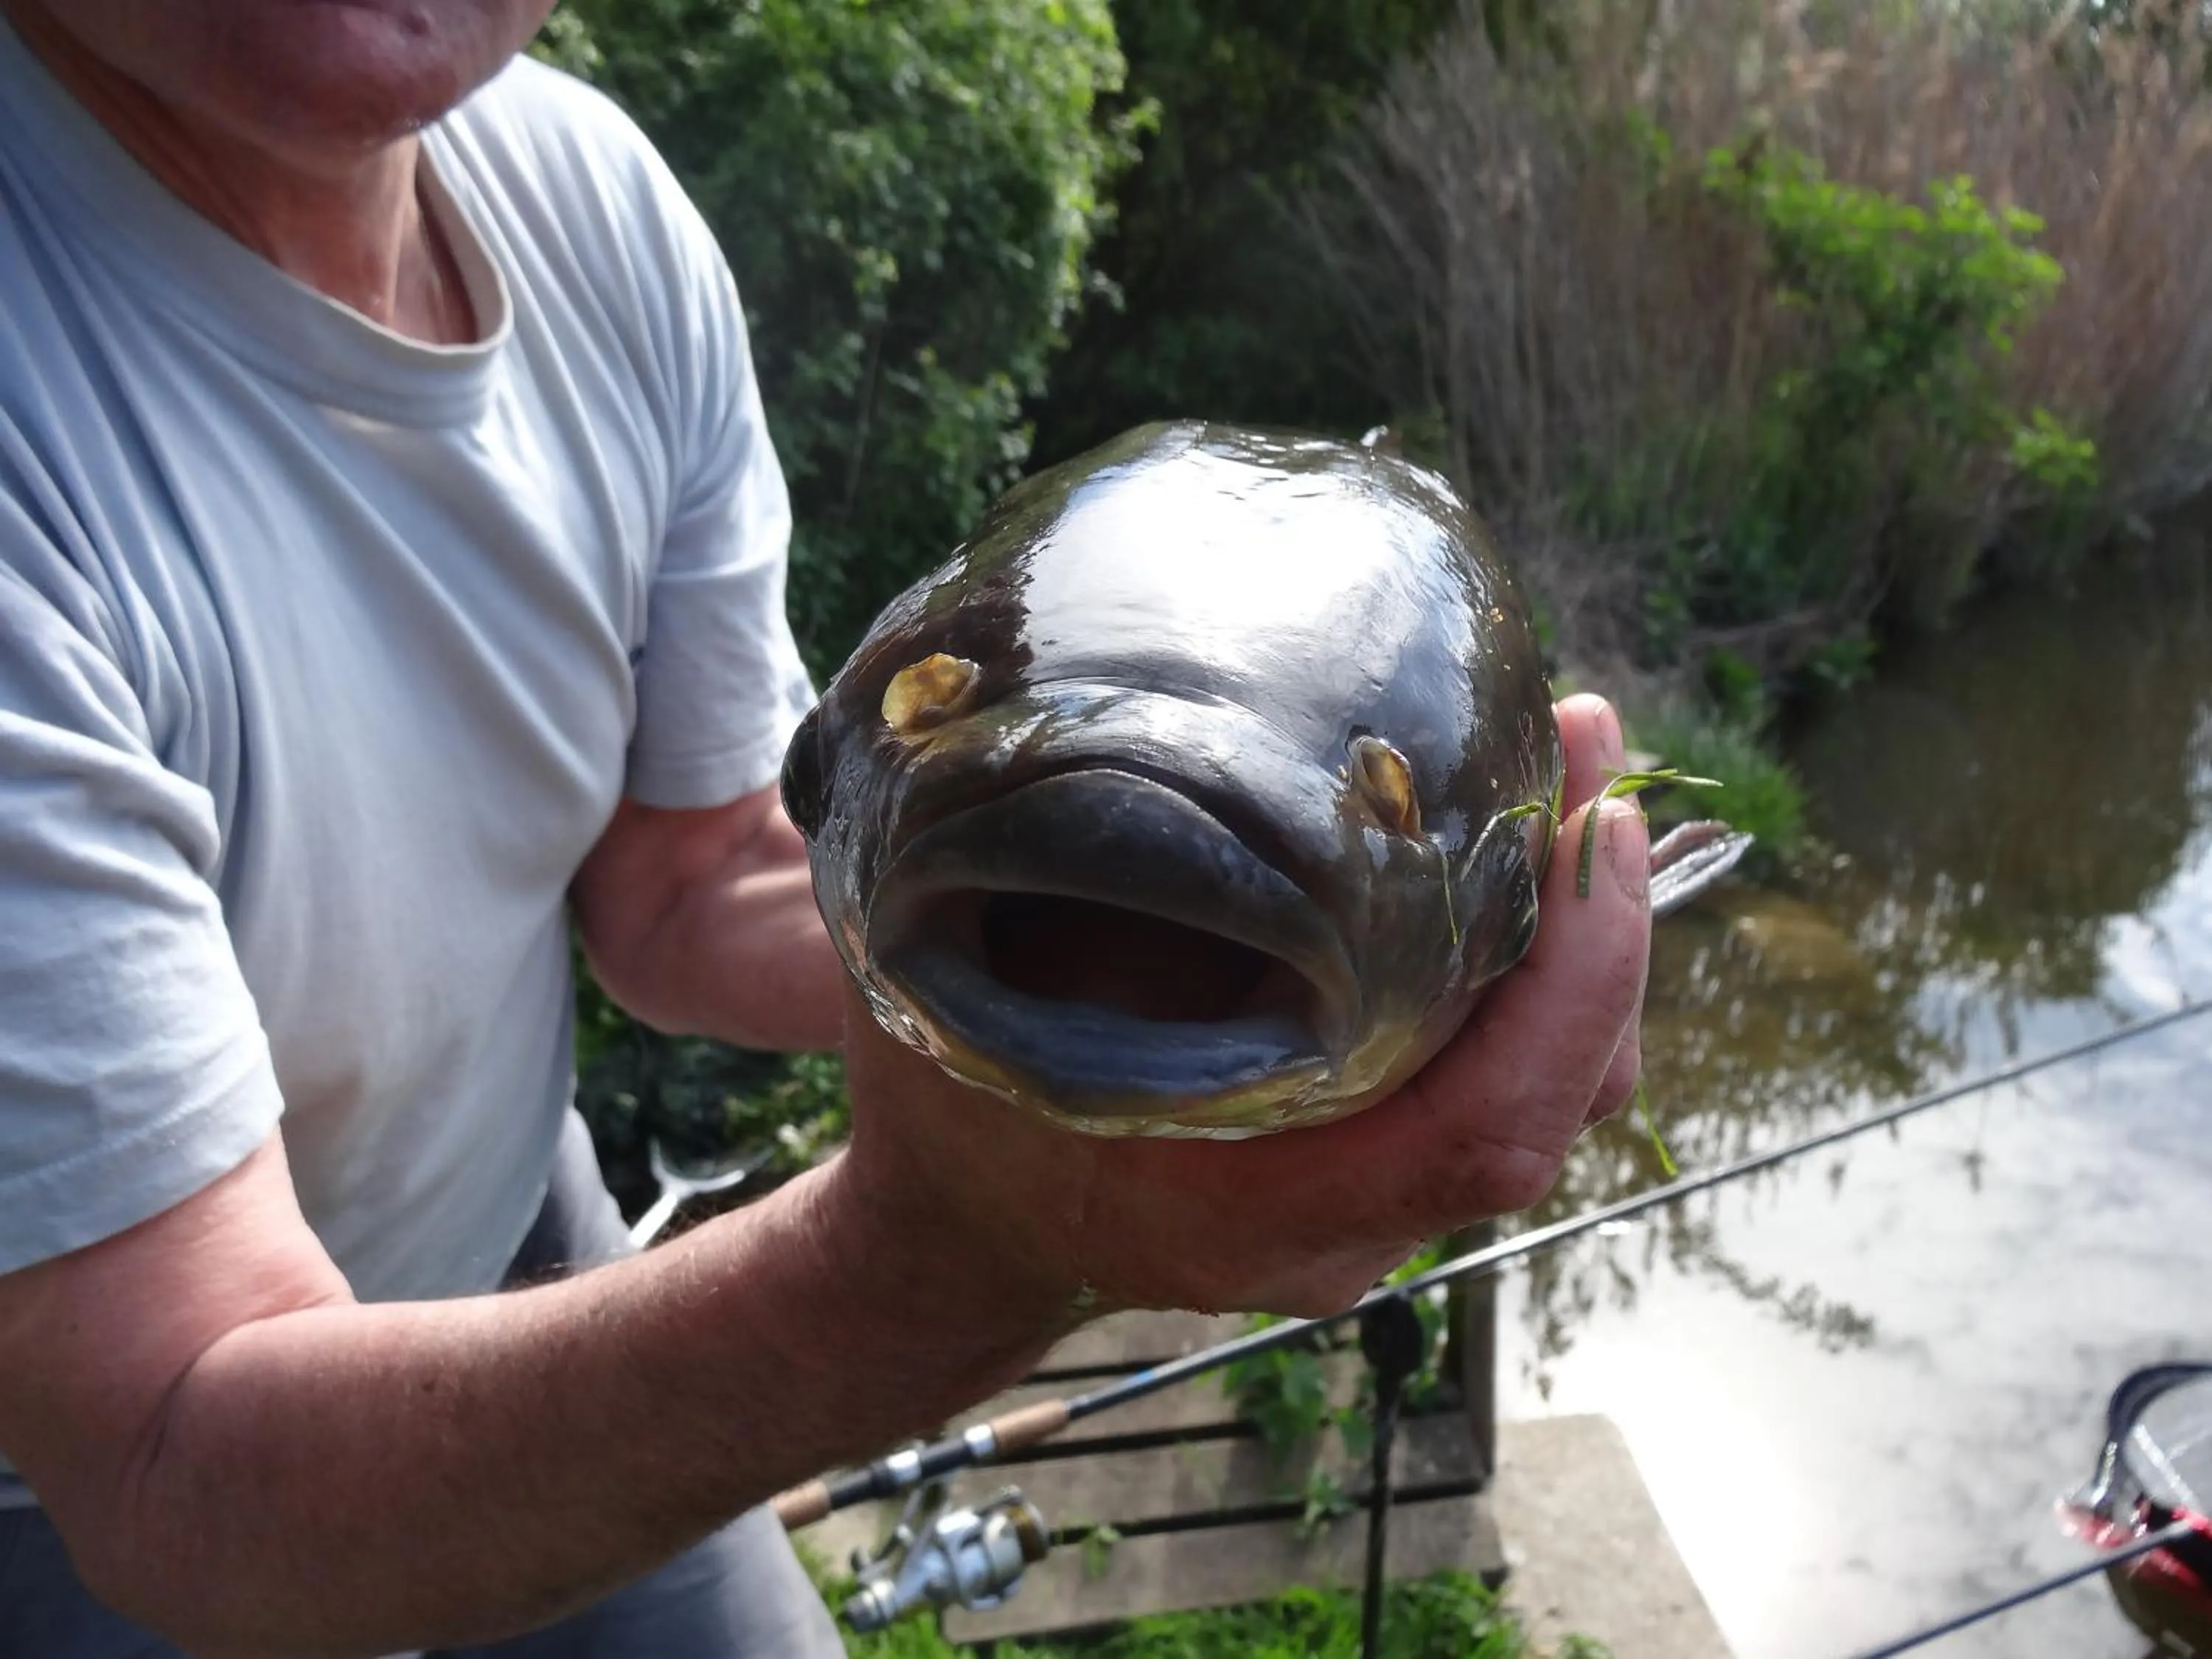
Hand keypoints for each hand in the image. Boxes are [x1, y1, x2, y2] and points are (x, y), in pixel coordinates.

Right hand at [833, 694, 1651, 1320]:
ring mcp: (1369, 1211)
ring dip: (1579, 938)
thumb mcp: (981, 985)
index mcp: (1255, 1206)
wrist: (953, 1225)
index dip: (1572, 986)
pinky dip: (1530, 969)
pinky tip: (1514, 851)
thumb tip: (1152, 708)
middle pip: (1554, 1102)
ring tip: (1570, 773)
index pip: (1484, 1130)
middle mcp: (1341, 1230)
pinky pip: (1497, 1076)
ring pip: (1547, 1092)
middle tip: (1585, 742)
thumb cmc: (955, 1098)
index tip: (1590, 823)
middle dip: (1600, 921)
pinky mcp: (1375, 1166)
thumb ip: (1069, 887)